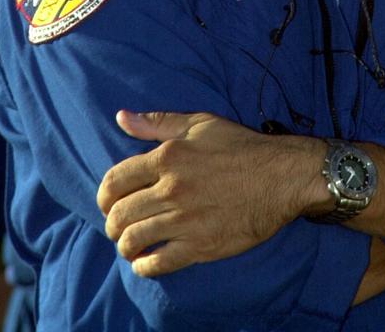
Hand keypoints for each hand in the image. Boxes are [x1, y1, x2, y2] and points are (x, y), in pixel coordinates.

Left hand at [97, 110, 320, 277]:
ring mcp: (185, 220)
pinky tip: (146, 261)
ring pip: (133, 241)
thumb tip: (121, 117)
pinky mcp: (200, 246)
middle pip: (119, 215)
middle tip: (118, 226)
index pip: (114, 181)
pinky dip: (144, 266)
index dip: (104, 195)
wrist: (280, 176)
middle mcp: (171, 190)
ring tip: (130, 244)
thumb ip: (157, 123)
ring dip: (124, 246)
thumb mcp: (199, 123)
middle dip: (112, 224)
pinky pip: (158, 264)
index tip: (108, 202)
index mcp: (167, 157)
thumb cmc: (240, 146)